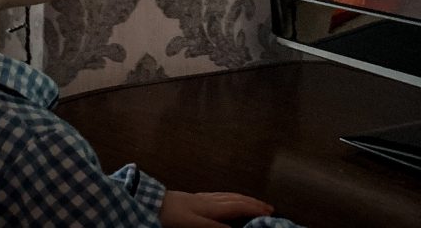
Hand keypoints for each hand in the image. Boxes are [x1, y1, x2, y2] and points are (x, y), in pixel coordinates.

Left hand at [158, 190, 273, 227]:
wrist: (150, 202)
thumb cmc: (170, 216)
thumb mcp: (192, 225)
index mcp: (211, 208)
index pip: (238, 207)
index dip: (254, 210)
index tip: (270, 213)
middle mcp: (210, 201)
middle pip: (236, 200)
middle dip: (253, 203)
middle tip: (269, 208)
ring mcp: (202, 197)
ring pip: (229, 196)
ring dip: (245, 199)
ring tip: (255, 202)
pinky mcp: (195, 197)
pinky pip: (220, 195)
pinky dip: (231, 196)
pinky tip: (230, 199)